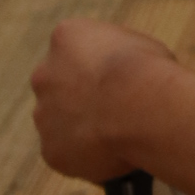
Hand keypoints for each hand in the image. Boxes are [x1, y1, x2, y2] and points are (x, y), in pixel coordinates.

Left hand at [31, 18, 177, 182]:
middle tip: (114, 111)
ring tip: (120, 137)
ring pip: (61, 123)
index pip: (74, 51)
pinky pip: (68, 154)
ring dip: (82, 129)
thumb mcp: (139, 45)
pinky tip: (114, 154)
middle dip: (81, 99)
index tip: (117, 80)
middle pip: (59, 88)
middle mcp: (44, 75)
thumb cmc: (149, 72)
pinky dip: (87, 157)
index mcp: (66, 38)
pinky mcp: (51, 150)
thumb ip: (117, 59)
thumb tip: (122, 75)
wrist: (140, 107)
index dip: (99, 68)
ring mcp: (44, 115)